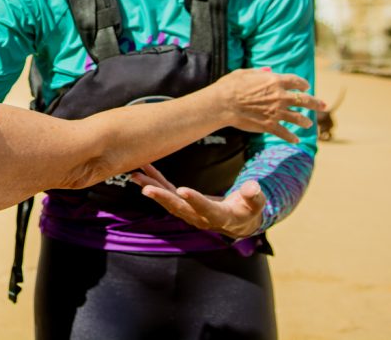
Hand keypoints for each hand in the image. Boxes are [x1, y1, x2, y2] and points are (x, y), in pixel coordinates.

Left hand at [131, 164, 263, 238]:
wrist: (238, 221)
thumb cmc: (249, 210)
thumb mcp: (256, 204)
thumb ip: (254, 197)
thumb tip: (253, 188)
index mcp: (219, 217)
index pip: (205, 209)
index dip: (194, 201)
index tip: (182, 191)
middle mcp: (199, 217)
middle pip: (178, 208)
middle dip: (162, 198)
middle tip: (146, 189)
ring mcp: (188, 210)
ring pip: (167, 199)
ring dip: (151, 187)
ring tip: (135, 176)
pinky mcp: (182, 202)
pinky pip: (166, 190)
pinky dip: (154, 180)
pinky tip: (143, 169)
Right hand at [212, 69, 323, 142]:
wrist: (222, 104)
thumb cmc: (230, 86)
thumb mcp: (244, 73)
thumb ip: (260, 72)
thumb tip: (270, 71)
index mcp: (275, 81)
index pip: (296, 81)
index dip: (303, 84)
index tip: (305, 87)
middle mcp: (280, 97)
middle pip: (305, 100)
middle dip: (316, 103)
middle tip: (324, 106)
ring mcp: (276, 112)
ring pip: (298, 118)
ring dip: (305, 121)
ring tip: (309, 124)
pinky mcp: (270, 126)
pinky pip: (285, 133)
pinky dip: (292, 137)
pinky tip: (296, 140)